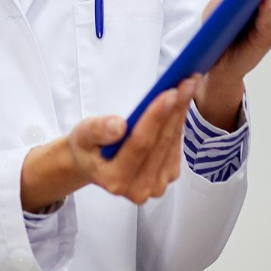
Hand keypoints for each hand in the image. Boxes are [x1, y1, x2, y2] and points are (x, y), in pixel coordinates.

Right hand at [20, 76, 200, 210]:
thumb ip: (98, 131)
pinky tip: (181, 102)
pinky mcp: (167, 177)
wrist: (93, 162)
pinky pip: (176, 145)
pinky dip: (179, 121)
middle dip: (174, 109)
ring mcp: (155, 185)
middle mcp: (139, 189)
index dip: (155, 117)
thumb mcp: (83, 135)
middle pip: (160, 143)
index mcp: (115, 180)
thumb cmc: (87, 147)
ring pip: (172, 143)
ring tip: (187, 85)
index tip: (169, 93)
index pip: (140, 144)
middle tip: (186, 81)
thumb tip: (119, 126)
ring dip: (181, 112)